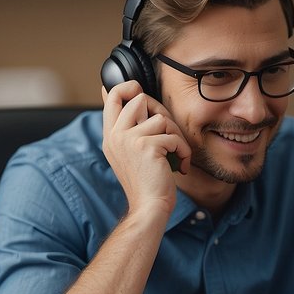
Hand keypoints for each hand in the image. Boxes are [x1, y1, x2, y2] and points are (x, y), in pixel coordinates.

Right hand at [101, 81, 191, 217]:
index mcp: (110, 135)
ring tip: (174, 154)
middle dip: (161, 113)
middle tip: (169, 134)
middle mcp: (115, 135)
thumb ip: (130, 127)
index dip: (128, 86)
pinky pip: (173, 136)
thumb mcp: (130, 153)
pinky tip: (180, 166)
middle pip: (140, 99)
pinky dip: (183, 151)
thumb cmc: (146, 182)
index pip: (113, 95)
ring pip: (161, 118)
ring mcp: (128, 139)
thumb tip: (134, 98)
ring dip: (175, 136)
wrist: (149, 207)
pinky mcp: (146, 146)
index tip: (140, 92)